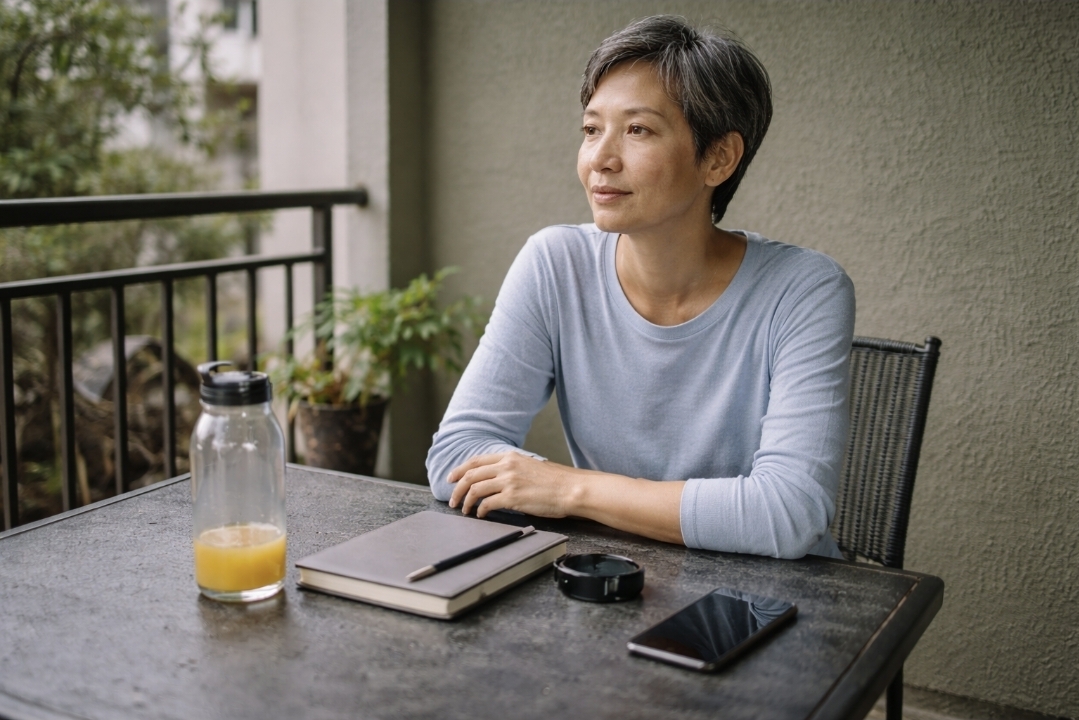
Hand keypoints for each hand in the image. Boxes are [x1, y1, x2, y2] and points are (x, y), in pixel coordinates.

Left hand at [448, 452, 578, 518]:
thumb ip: (512, 469)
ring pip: (475, 490)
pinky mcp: (512, 498)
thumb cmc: (555, 481)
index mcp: (510, 457)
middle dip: (457, 489)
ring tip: (465, 510)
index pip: (476, 461)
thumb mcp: (530, 466)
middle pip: (470, 475)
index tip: (452, 479)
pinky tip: (481, 515)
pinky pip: (487, 504)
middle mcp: (506, 466)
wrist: (571, 489)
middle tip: (453, 500)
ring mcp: (508, 481)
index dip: (460, 470)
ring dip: (466, 502)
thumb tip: (496, 480)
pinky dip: (480, 511)